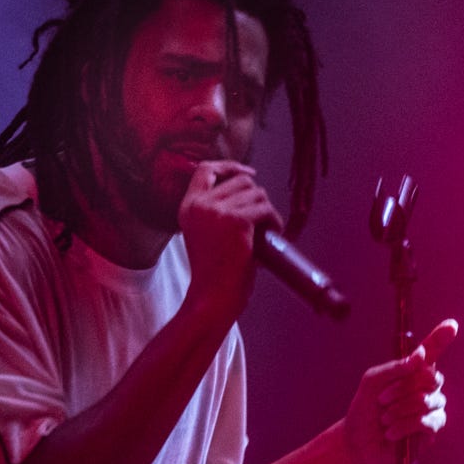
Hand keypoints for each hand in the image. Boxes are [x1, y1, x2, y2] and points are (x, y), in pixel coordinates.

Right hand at [178, 160, 282, 323]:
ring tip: (266, 231)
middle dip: (256, 198)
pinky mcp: (237, 221)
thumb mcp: (207, 234)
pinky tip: (273, 234)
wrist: (213, 297)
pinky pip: (266, 208)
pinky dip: (275, 221)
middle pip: (241, 180)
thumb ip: (217, 211)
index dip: (230, 166)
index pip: (206, 169)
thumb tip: (251, 188)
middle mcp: (199, 205)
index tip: (250, 172)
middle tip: (261, 221)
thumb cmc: (215, 272)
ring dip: (267, 210)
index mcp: (188, 207)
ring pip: (257, 192)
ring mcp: (217, 211)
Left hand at [336, 319, 457, 463]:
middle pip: (429, 378)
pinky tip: (391, 433)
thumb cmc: (364, 410)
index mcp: (412, 372)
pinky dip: (404, 426)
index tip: (452, 325)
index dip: (441, 338)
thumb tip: (420, 357)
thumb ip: (394, 368)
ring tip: (384, 419)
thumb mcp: (372, 382)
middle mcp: (427, 388)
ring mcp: (432, 409)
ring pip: (426, 401)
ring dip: (399, 410)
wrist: (357, 442)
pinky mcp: (431, 432)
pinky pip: (426, 422)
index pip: (432, 352)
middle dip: (402, 389)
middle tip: (382, 400)